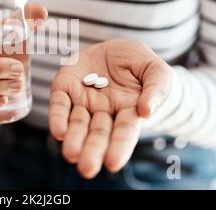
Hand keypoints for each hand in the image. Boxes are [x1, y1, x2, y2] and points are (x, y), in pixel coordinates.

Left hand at [49, 39, 171, 177]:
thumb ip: (157, 88)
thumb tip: (146, 111)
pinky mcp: (65, 87)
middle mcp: (104, 111)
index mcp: (129, 111)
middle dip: (92, 151)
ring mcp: (83, 101)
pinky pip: (59, 104)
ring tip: (71, 154)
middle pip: (98, 134)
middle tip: (86, 168)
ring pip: (77, 123)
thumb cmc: (139, 63)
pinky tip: (58, 132)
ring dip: (73, 139)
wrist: (114, 48)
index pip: (124, 132)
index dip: (119, 147)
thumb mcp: (156, 70)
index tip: (112, 163)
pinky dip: (58, 118)